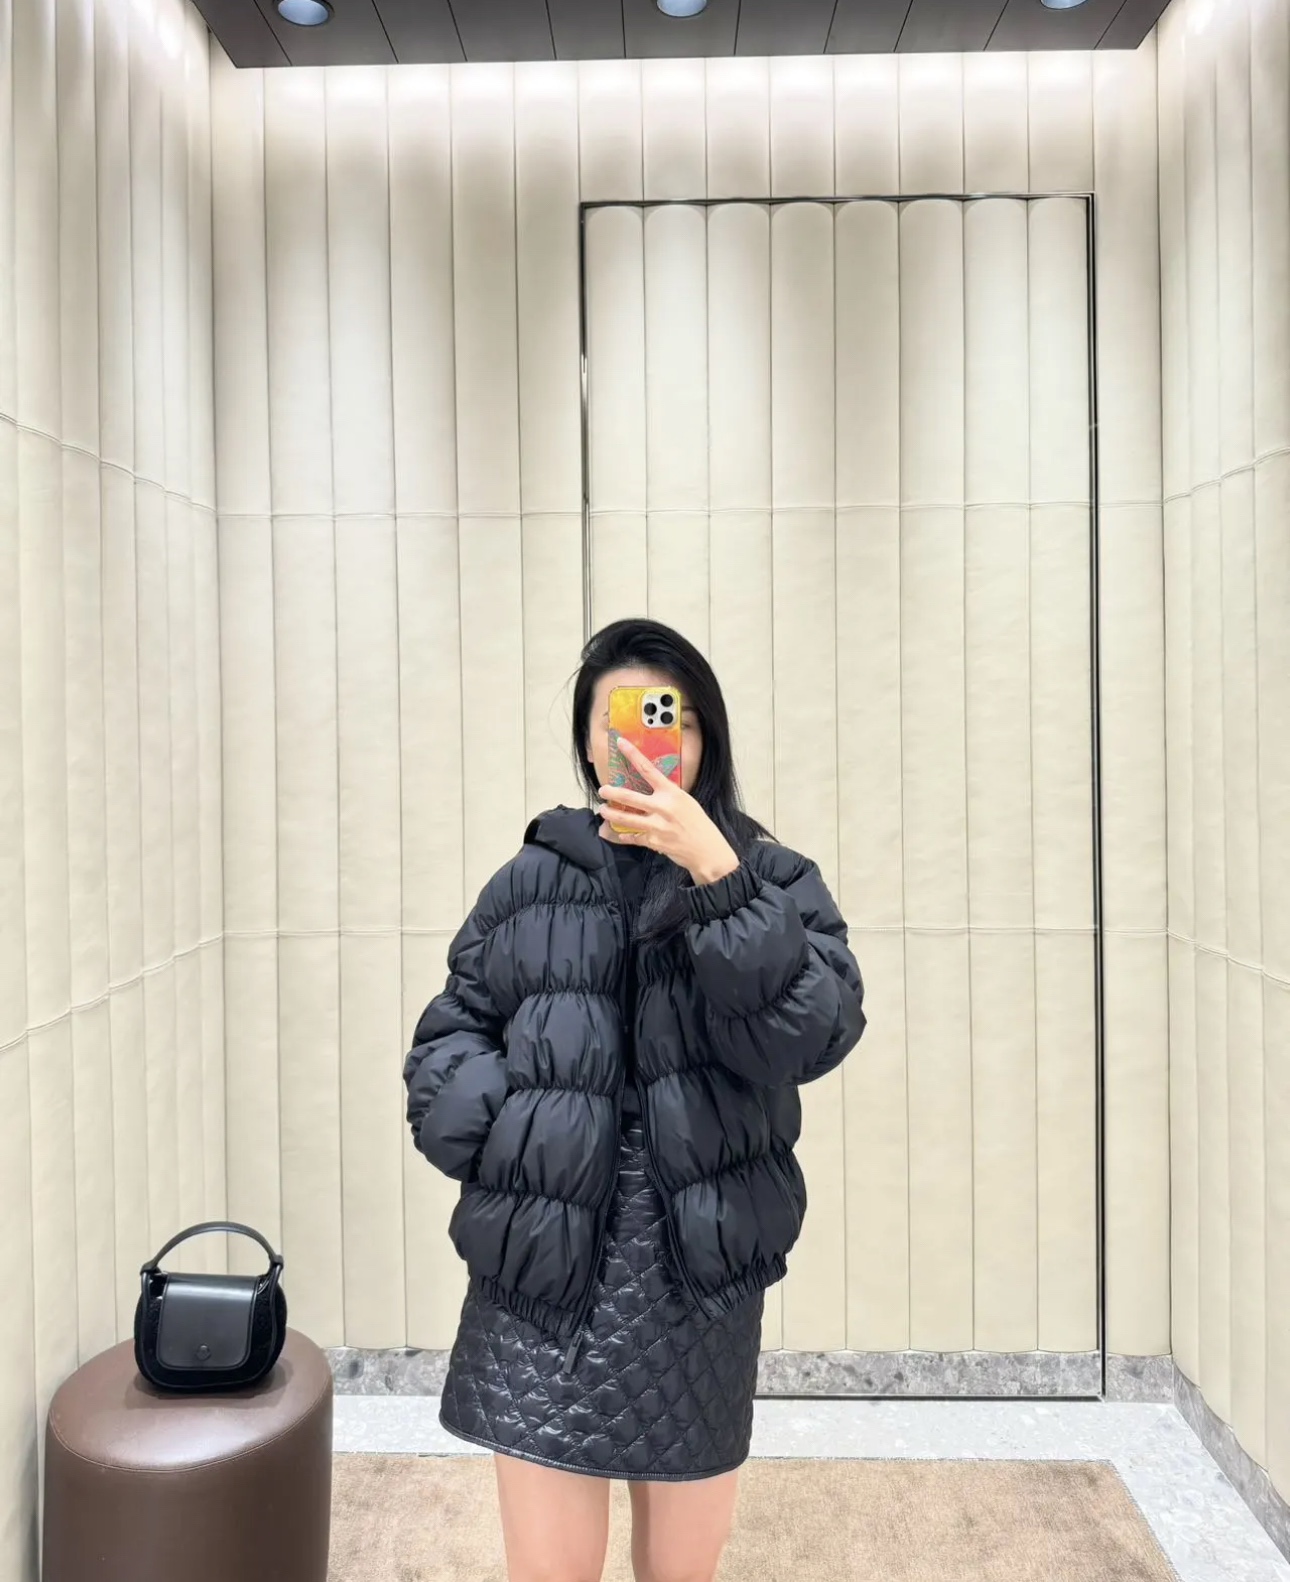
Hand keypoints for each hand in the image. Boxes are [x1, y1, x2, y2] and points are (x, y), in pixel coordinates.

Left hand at [596, 736, 740, 886]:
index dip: (632, 755)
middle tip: (602, 790)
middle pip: (629, 796)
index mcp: (671, 793)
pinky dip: (624, 835)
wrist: (706, 850)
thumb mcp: (686, 801)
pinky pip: (632, 837)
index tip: (620, 743)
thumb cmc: (698, 823)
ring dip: (611, 814)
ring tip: (603, 810)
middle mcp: (662, 807)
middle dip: (612, 792)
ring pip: (625, 818)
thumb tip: (650, 789)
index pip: (648, 769)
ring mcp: (657, 826)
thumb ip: (667, 795)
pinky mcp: (653, 842)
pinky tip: (619, 833)